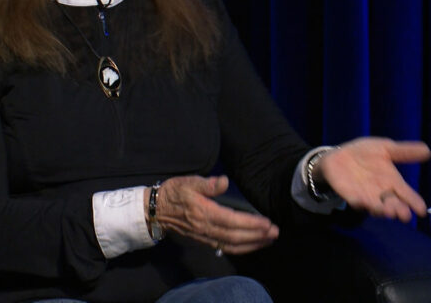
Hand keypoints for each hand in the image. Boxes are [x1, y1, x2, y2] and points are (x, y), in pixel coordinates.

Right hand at [149, 175, 278, 254]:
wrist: (155, 211)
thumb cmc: (173, 193)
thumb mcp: (188, 182)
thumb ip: (206, 184)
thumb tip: (224, 181)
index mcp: (204, 213)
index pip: (232, 221)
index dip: (251, 224)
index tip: (267, 223)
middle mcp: (206, 229)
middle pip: (235, 236)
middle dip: (257, 236)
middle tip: (275, 233)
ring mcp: (204, 237)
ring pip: (232, 245)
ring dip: (252, 244)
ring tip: (268, 240)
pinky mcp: (203, 241)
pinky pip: (225, 248)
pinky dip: (240, 248)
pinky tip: (251, 245)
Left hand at [317, 137, 430, 221]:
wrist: (340, 154)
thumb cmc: (366, 154)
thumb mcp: (385, 148)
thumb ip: (404, 152)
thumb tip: (428, 150)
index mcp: (393, 182)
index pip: (406, 194)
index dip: (414, 202)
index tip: (421, 210)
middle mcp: (381, 193)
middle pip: (393, 205)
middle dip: (398, 210)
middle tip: (404, 215)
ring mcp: (366, 195)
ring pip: (376, 207)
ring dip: (381, 210)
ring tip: (388, 212)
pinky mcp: (350, 195)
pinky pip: (355, 201)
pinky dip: (358, 202)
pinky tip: (362, 202)